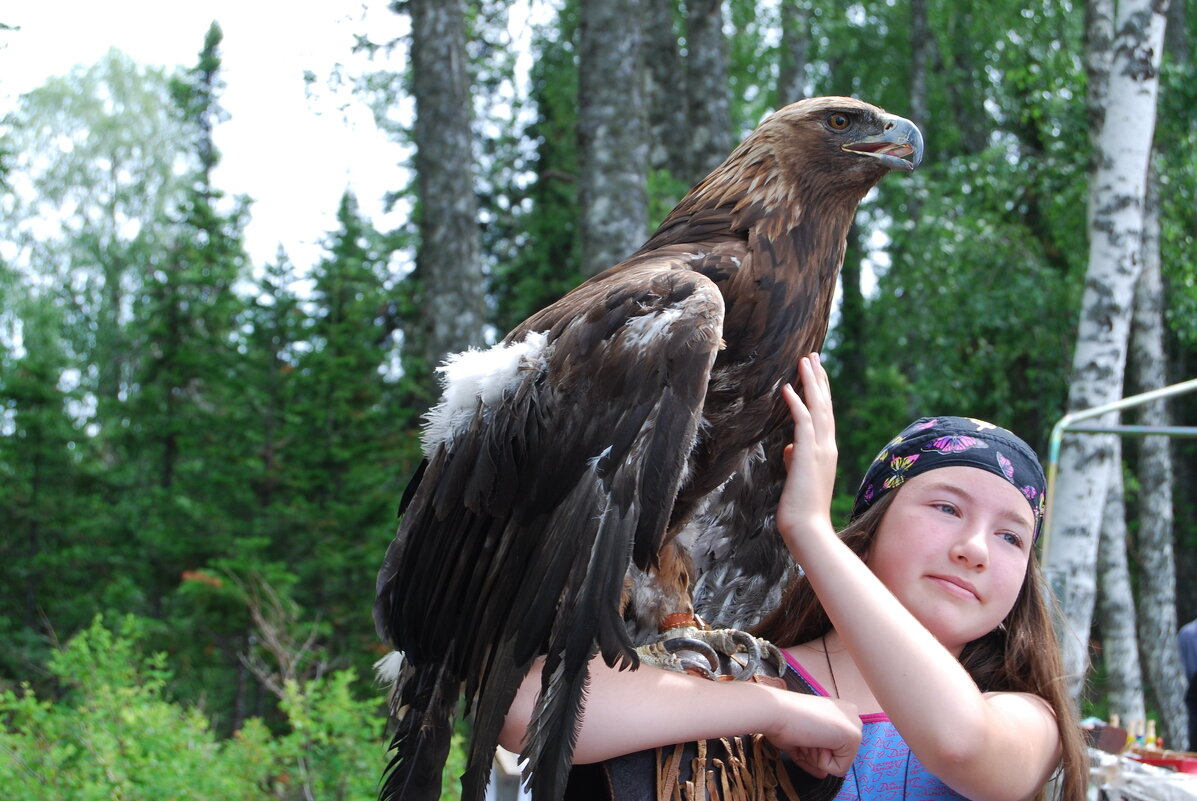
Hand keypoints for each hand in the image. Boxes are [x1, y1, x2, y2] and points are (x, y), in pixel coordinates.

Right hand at [765, 693, 860, 777]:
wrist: (775, 711)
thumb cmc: (783, 719)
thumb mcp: (802, 739)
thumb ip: (815, 754)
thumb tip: (823, 775)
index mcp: (839, 712)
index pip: (834, 747)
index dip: (814, 748)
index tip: (803, 732)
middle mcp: (850, 715)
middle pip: (839, 756)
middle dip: (818, 754)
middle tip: (805, 735)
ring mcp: (854, 725)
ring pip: (839, 763)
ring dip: (818, 758)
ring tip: (807, 736)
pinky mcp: (853, 737)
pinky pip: (839, 769)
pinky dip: (822, 763)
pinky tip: (813, 741)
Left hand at [776, 354, 838, 555]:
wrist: (807, 529)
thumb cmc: (800, 508)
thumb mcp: (798, 478)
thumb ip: (796, 459)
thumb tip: (790, 448)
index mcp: (826, 451)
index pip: (825, 415)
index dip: (821, 392)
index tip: (816, 372)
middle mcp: (828, 446)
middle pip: (825, 405)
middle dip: (819, 378)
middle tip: (813, 356)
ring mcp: (820, 449)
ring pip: (818, 408)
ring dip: (811, 383)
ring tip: (805, 360)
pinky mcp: (808, 454)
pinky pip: (802, 422)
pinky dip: (796, 403)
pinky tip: (787, 388)